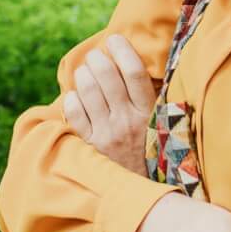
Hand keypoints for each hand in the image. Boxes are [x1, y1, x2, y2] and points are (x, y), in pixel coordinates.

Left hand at [62, 34, 158, 175]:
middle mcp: (127, 121)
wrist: (139, 192)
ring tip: (84, 72)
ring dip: (82, 74)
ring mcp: (106, 133)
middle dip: (96, 58)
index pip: (134, 72)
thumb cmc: (149, 152)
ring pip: (87, 89)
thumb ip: (151, 98)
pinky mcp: (89, 145)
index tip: (114, 39)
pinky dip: (71, 98)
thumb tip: (135, 63)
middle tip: (95, 56)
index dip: (122, 49)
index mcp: (148, 112)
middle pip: (107, 75)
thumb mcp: (159, 125)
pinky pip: (73, 112)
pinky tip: (75, 97)